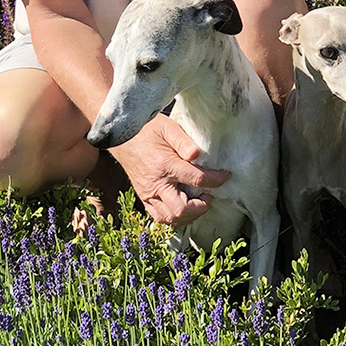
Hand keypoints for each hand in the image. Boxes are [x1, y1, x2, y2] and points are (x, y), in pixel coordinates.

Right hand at [107, 114, 230, 225]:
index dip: (216, 180)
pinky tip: (184, 206)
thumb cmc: (146, 130)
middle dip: (202, 206)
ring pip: (171, 218)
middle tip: (209, 195)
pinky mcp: (143, 198)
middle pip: (182, 209)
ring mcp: (147, 194)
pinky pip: (160, 217)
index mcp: (164, 165)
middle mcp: (155, 184)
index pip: (196, 179)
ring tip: (198, 202)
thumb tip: (197, 154)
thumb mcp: (167, 127)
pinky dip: (175, 217)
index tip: (225, 176)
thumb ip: (184, 141)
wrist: (121, 137)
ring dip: (189, 215)